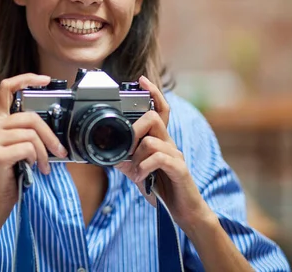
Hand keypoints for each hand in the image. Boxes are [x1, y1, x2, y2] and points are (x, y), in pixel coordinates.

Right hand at [0, 74, 67, 216]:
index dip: (26, 79)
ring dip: (43, 152)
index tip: (45, 80)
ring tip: (42, 165)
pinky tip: (30, 168)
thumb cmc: (11, 170)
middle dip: (50, 135)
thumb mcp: (19, 144)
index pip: (6, 88)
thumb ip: (27, 129)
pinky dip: (35, 159)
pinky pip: (27, 148)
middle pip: (29, 117)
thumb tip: (53, 123)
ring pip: (31, 134)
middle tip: (60, 150)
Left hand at [115, 76, 213, 230]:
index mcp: (161, 140)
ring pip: (152, 140)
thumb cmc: (163, 187)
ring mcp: (176, 155)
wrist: (183, 210)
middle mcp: (170, 143)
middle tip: (128, 149)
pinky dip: (144, 167)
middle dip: (135, 129)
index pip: (160, 109)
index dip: (153, 93)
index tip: (142, 80)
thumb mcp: (138, 171)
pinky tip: (141, 178)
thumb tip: (108, 152)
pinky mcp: (179, 169)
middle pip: (154, 118)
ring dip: (137, 157)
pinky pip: (159, 158)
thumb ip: (126, 160)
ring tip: (136, 172)